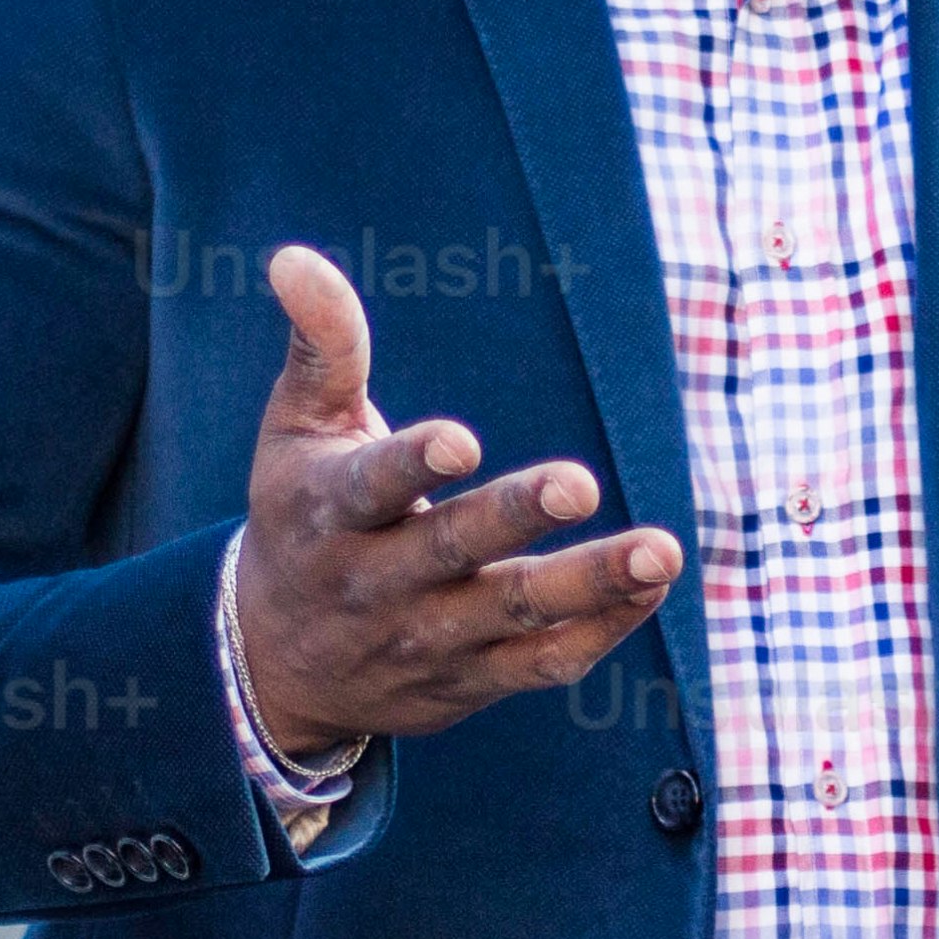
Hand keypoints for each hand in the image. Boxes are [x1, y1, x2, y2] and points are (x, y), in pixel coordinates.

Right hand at [225, 244, 683, 758]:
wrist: (277, 666)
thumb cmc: (302, 518)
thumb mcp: (297, 431)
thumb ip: (322, 345)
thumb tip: (293, 257)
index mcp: (328, 513)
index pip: (369, 487)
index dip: (411, 465)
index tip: (458, 441)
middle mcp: (376, 582)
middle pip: (452, 549)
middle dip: (515, 518)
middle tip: (578, 482)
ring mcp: (427, 638)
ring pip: (513, 614)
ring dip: (590, 583)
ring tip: (661, 550)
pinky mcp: (471, 681)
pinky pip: (544, 663)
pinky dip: (603, 627)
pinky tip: (654, 583)